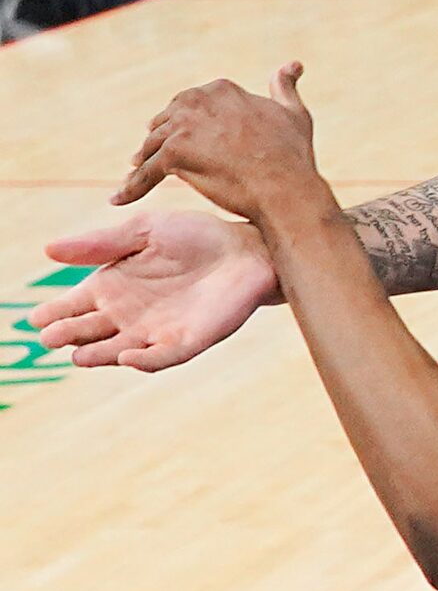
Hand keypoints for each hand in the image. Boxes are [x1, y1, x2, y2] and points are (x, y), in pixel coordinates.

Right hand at [33, 208, 276, 370]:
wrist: (249, 247)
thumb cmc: (196, 236)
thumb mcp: (145, 231)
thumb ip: (101, 243)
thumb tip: (48, 248)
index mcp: (113, 287)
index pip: (72, 305)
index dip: (53, 313)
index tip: (35, 317)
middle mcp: (127, 314)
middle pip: (88, 331)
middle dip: (68, 335)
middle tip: (50, 336)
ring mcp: (155, 331)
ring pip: (117, 350)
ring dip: (98, 354)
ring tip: (78, 354)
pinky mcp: (186, 341)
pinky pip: (161, 358)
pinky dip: (144, 360)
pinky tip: (127, 356)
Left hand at [113, 64, 325, 226]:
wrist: (284, 186)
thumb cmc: (291, 154)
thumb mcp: (293, 112)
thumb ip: (284, 87)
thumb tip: (291, 65)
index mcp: (221, 88)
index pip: (186, 107)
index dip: (182, 127)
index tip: (181, 142)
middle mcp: (198, 101)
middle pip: (164, 124)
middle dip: (157, 142)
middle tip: (149, 162)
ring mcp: (183, 126)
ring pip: (151, 148)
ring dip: (141, 166)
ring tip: (133, 183)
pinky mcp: (172, 154)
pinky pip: (144, 174)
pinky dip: (131, 188)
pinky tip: (118, 199)